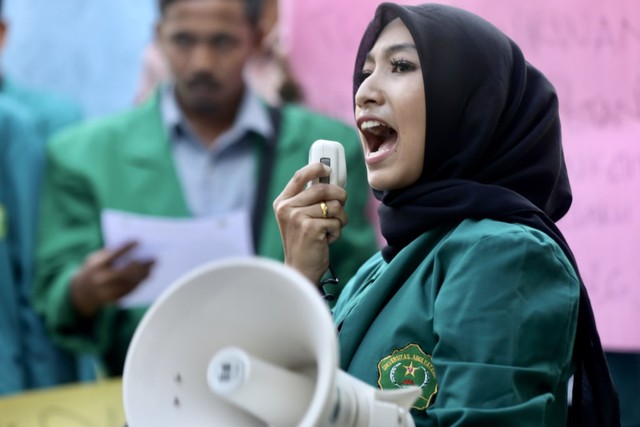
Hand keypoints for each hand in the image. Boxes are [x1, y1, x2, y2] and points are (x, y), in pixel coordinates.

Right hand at [70, 241, 154, 317]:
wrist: (81, 292)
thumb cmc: (94, 269)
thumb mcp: (96, 258)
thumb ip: (111, 253)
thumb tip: (134, 248)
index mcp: (97, 266)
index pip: (113, 255)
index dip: (127, 248)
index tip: (139, 241)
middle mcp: (102, 280)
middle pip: (126, 272)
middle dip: (141, 265)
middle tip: (154, 258)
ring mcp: (107, 291)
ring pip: (131, 282)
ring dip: (144, 274)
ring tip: (152, 267)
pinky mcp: (114, 299)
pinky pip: (130, 290)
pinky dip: (139, 282)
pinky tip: (146, 276)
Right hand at [273, 162, 347, 284]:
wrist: (300, 269)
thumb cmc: (304, 242)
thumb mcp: (300, 217)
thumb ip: (309, 199)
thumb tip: (331, 180)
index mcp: (283, 202)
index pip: (300, 175)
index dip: (317, 168)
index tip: (328, 169)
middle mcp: (287, 208)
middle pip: (323, 188)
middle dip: (339, 196)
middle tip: (341, 205)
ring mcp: (297, 217)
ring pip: (334, 205)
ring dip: (339, 218)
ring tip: (329, 229)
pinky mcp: (310, 228)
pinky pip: (336, 221)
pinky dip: (337, 231)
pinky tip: (327, 239)